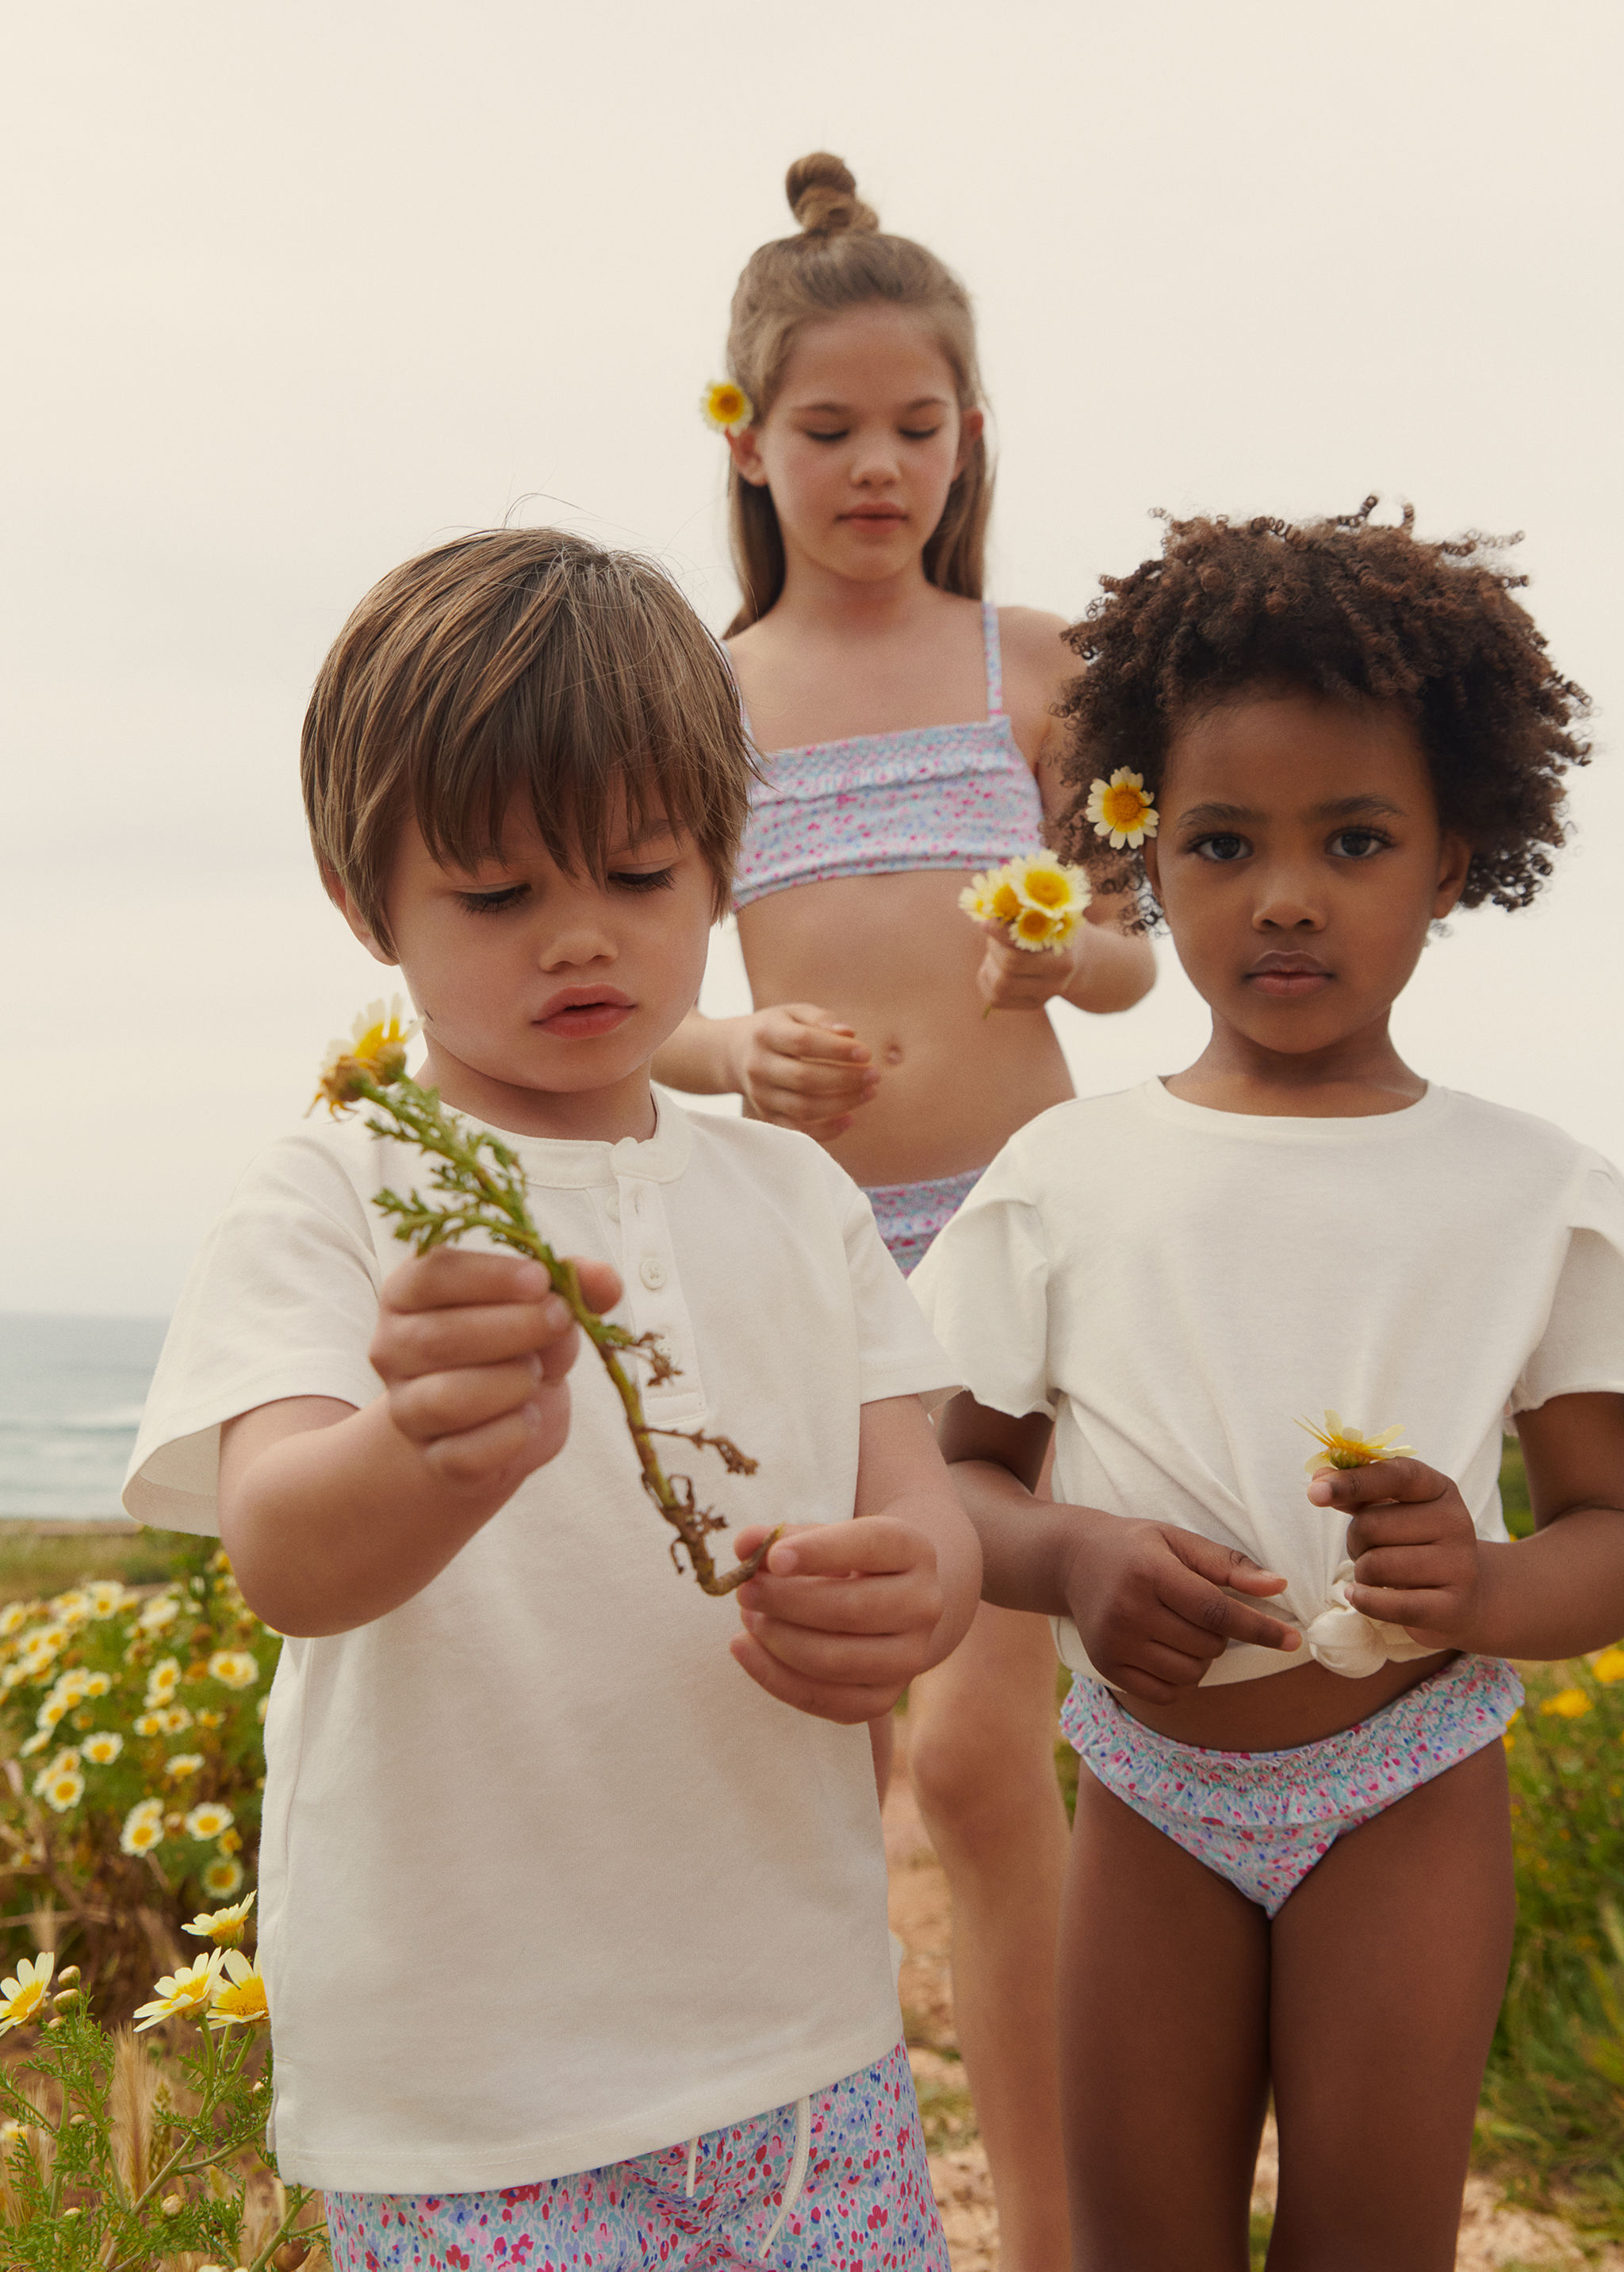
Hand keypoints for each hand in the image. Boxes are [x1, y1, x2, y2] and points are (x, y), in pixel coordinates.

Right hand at [369, 1249, 621, 1492]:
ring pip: (446, 1400)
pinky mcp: (434, 1459)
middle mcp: (392, 1349)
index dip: (488, 1276)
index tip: (540, 1280)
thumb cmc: (518, 1344)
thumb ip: (573, 1284)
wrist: (500, 1417)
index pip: (431, 1274)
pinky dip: (511, 1436)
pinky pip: (466, 1454)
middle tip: (558, 1322)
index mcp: (408, 1295)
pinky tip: (528, 1418)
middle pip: (438, 1338)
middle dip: (512, 1328)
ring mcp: (407, 1408)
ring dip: (509, 1384)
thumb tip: (605, 1280)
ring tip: (535, 1375)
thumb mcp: (544, 1304)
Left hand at [727, 1517, 945, 1721]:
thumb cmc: (847, 1562)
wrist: (891, 1604)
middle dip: (786, 1602)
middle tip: (745, 1592)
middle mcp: (924, 1604)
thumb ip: (782, 1538)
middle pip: (851, 1609)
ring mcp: (910, 1657)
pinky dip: (776, 1678)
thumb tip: (745, 1545)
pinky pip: (828, 1701)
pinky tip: (745, 1649)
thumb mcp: (822, 1537)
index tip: (772, 1557)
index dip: (819, 1551)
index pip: (869, 1545)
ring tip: (749, 1619)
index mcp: (913, 1550)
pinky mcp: (885, 1698)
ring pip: (836, 1660)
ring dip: (779, 1641)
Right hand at [729, 1004, 879, 1136]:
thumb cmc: (776, 1029)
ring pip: (803, 1107)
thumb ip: (821, 1019)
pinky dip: (826, 1130)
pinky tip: (850, 1119)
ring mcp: (760, 1094)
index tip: (866, 1053)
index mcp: (766, 1033)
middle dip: (845, 1079)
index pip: (803, 1042)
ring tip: (869, 1093)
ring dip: (842, 1104)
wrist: (734, 1053)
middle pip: (804, 1078)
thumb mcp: (793, 1013)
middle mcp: (759, 1066)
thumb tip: (849, 1033)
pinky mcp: (766, 1115)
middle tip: (875, 1075)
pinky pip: (797, 1130)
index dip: (837, 1050)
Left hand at [975, 923, 1082, 1013]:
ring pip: (1000, 985)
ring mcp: (1044, 997)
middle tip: (995, 936)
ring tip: (997, 951)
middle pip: (1009, 966)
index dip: (999, 932)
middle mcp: (1055, 981)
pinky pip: (996, 999)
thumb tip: (989, 918)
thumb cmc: (1059, 931)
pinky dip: (988, 980)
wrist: (1082, 962)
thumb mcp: (1050, 919)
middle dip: (995, 947)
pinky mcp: (1031, 1005)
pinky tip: (995, 967)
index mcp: (1062, 956)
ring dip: (990, 964)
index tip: (986, 922)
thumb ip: (1025, 917)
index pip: (1021, 945)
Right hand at [1064, 1511, 1299, 1702]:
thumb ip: (1229, 1564)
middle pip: (1206, 1645)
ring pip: (1190, 1673)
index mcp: (1150, 1572)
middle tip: (1199, 1611)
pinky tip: (1169, 1651)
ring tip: (1182, 1629)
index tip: (1292, 1640)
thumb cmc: (1137, 1548)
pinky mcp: (1107, 1667)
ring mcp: (1114, 1642)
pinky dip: (1180, 1679)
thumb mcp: (1179, 1541)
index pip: (1216, 1610)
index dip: (1259, 1628)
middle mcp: (1128, 1609)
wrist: (1073, 1560)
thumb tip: (1279, 1587)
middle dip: (1219, 1634)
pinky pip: (1165, 1693)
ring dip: (1201, 1658)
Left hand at [1309, 1457, 1483, 1648]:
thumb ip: (1356, 1492)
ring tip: (1378, 1574)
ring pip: (1375, 1565)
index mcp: (1439, 1489)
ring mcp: (1459, 1566)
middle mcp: (1455, 1522)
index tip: (1315, 1491)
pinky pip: (1390, 1605)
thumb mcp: (1393, 1510)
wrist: (1463, 1596)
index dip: (1353, 1481)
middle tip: (1369, 1549)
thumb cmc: (1414, 1544)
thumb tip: (1318, 1479)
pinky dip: (1364, 1601)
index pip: (1395, 1475)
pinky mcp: (1452, 1606)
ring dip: (1361, 1572)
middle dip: (1355, 1540)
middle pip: (1371, 1525)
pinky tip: (1359, 1596)